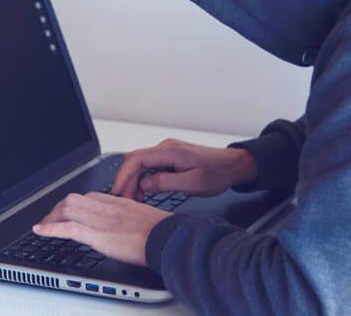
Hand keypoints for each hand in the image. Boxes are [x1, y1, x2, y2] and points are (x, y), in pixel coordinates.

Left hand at [33, 192, 170, 265]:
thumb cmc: (164, 232)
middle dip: (57, 208)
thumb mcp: (147, 217)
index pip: (90, 197)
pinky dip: (50, 228)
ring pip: (67, 209)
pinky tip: (40, 231)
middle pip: (74, 199)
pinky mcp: (98, 235)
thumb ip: (133, 217)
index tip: (68, 212)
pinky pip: (68, 228)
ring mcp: (102, 220)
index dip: (74, 204)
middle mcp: (108, 207)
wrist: (169, 238)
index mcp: (120, 202)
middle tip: (50, 218)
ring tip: (43, 225)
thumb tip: (131, 226)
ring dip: (51, 217)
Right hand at [111, 138, 257, 200]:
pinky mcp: (169, 158)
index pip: (136, 159)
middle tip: (125, 200)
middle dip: (126, 181)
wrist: (233, 166)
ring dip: (134, 182)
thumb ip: (166, 183)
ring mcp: (167, 152)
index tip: (117, 191)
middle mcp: (166, 148)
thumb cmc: (218, 173)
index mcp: (170, 152)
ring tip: (135, 200)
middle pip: (135, 162)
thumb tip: (144, 184)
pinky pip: (149, 167)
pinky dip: (143, 180)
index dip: (123, 175)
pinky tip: (144, 193)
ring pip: (141, 165)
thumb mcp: (193, 183)